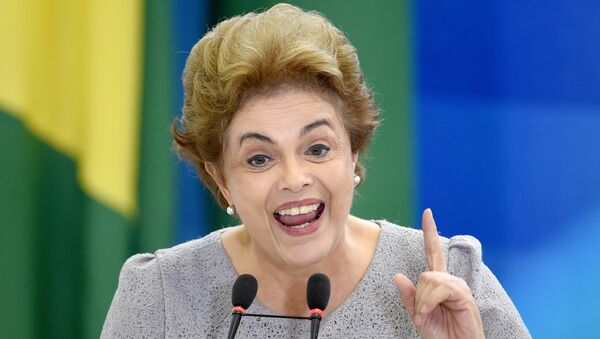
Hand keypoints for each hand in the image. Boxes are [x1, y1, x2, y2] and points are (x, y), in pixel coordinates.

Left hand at [394, 209, 483, 338]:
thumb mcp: (417, 314)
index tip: (427, 212)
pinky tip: (430, 311)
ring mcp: (458, 287)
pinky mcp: (463, 294)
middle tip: (422, 314)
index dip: (430, 232)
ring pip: (430, 280)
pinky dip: (430, 301)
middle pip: (424, 274)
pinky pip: (440, 288)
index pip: (433, 251)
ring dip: (423, 301)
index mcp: (438, 282)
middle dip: (417, 296)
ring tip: (427, 316)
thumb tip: (397, 275)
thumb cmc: (440, 333)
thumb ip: (408, 297)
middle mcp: (449, 280)